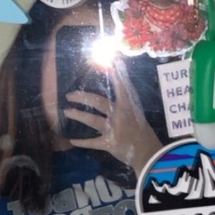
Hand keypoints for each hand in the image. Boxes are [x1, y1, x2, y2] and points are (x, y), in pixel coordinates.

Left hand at [63, 59, 162, 175]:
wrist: (148, 153)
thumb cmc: (142, 131)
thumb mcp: (136, 113)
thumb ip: (125, 102)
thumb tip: (117, 89)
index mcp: (128, 105)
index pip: (121, 86)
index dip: (115, 74)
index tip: (109, 61)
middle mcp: (118, 115)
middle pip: (97, 101)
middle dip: (82, 97)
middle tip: (69, 94)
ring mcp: (113, 129)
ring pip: (92, 120)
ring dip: (78, 115)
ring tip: (67, 111)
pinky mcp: (109, 143)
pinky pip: (93, 142)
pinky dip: (82, 142)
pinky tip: (72, 141)